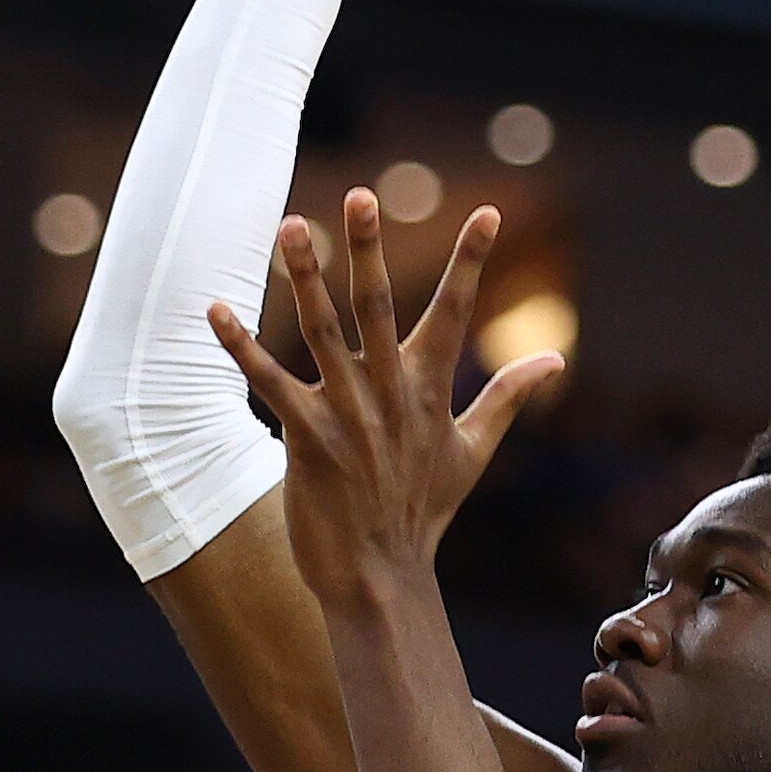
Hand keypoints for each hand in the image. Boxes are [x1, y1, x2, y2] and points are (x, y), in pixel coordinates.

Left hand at [212, 192, 561, 608]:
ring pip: (322, 330)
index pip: (454, 313)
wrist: (379, 577)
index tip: (485, 213)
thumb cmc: (423, 513)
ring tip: (290, 226)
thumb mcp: (472, 452)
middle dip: (369, 247)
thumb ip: (508, 398)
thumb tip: (554, 360)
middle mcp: (389, 393)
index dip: (470, 262)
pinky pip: (269, 381)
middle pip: (377, 305)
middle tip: (360, 194)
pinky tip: (216, 309)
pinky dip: (241, 346)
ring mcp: (347, 414)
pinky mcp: (306, 437)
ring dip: (302, 277)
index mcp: (430, 391)